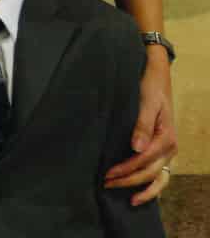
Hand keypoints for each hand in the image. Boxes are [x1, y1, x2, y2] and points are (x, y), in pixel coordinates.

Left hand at [103, 50, 176, 204]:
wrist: (157, 76)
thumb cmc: (150, 87)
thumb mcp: (145, 102)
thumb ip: (141, 125)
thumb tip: (136, 148)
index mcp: (166, 137)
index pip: (143, 160)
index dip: (126, 169)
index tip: (107, 174)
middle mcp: (169, 147)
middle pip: (150, 172)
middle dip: (128, 181)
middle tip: (106, 184)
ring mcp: (167, 151)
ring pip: (159, 178)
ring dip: (142, 189)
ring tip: (127, 199)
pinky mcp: (161, 149)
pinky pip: (159, 173)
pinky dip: (151, 185)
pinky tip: (138, 192)